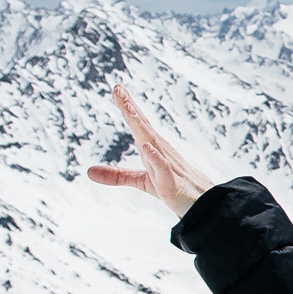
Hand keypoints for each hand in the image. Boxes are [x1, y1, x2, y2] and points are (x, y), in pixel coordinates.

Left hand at [87, 80, 210, 216]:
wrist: (203, 204)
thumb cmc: (174, 188)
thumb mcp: (141, 181)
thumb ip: (117, 175)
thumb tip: (89, 171)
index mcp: (153, 148)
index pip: (139, 124)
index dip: (127, 106)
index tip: (117, 89)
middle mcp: (161, 151)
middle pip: (143, 126)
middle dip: (130, 107)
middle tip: (118, 88)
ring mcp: (167, 166)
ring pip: (152, 142)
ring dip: (140, 126)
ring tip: (127, 109)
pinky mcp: (171, 184)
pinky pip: (162, 168)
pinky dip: (155, 157)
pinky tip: (147, 146)